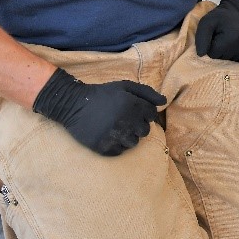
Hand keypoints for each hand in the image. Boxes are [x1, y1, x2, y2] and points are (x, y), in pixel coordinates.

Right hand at [32, 68, 165, 155]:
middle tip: (125, 120)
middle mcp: (125, 122)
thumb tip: (164, 101)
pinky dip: (117, 145)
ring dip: (129, 136)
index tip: (134, 111)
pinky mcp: (103, 147)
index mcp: (132, 105)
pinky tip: (109, 136)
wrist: (74, 105)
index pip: (152, 115)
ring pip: (134, 143)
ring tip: (118, 128)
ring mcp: (114, 136)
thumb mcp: (125, 87)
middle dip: (138, 126)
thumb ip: (147, 92)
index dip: (144, 113)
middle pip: (145, 131)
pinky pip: (120, 151)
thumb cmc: (102, 94)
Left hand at [195, 0, 238, 61]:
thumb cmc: (223, 15)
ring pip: (234, 60)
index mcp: (230, 40)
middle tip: (225, 36)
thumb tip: (201, 55)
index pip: (214, 55)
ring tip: (233, 39)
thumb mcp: (207, 21)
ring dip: (231, 52)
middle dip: (221, 49)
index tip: (216, 35)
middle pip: (224, 59)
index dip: (212, 45)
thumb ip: (201, 38)